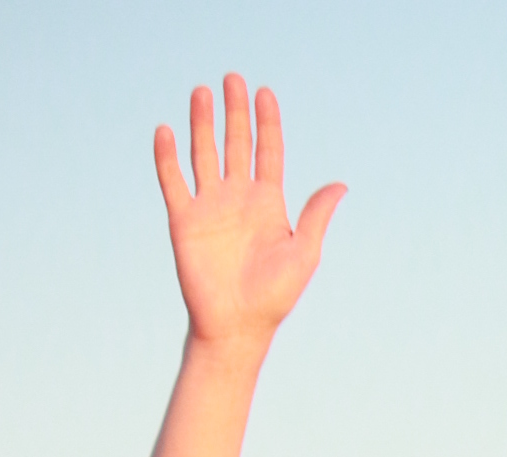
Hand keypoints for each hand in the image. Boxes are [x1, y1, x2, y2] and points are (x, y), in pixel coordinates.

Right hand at [155, 76, 345, 351]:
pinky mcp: (184, 221)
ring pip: (204, 154)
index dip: (267, 122)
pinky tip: (166, 131)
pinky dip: (167, 157)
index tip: (264, 92)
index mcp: (268, 203)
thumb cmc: (274, 298)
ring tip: (201, 92)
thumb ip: (316, 216)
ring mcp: (210, 207)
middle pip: (236, 144)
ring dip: (202, 124)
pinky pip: (173, 182)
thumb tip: (340, 185)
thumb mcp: (304, 254)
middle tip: (232, 79)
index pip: (268, 152)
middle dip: (234, 112)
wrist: (237, 327)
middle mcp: (238, 199)